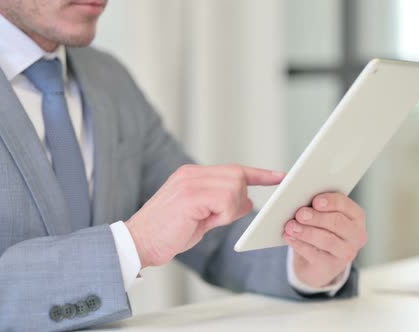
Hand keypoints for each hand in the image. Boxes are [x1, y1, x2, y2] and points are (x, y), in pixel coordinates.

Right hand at [126, 164, 283, 267]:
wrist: (138, 243)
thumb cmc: (167, 233)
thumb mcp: (202, 218)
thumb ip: (223, 206)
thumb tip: (247, 202)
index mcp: (193, 175)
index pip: (234, 169)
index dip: (260, 174)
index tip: (280, 176)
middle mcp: (192, 173)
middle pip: (238, 176)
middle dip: (238, 199)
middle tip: (219, 216)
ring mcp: (190, 182)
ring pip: (234, 187)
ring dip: (229, 209)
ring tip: (207, 219)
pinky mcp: (190, 195)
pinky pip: (225, 200)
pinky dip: (223, 214)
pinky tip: (204, 220)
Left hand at [283, 193, 366, 287]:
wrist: (318, 262)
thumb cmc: (322, 231)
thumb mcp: (323, 217)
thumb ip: (317, 207)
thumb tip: (301, 201)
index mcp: (356, 216)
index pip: (346, 205)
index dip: (331, 202)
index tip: (315, 201)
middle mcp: (356, 235)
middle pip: (338, 222)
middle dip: (317, 217)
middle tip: (300, 214)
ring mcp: (346, 252)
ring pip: (327, 240)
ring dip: (307, 232)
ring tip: (291, 227)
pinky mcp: (331, 266)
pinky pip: (314, 254)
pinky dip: (299, 244)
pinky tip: (289, 237)